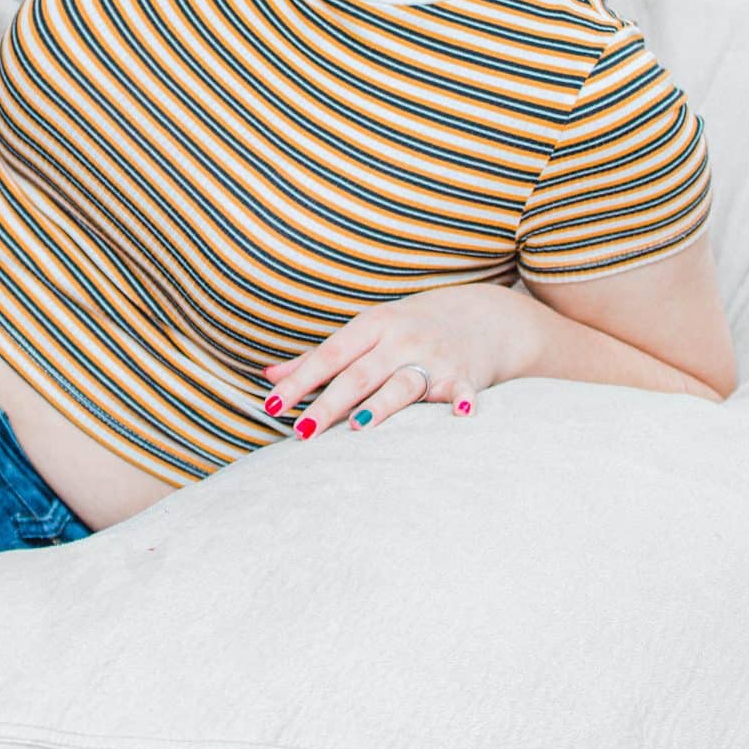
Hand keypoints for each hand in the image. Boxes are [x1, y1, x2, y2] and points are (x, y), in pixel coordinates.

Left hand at [259, 285, 532, 438]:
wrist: (480, 317)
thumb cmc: (408, 329)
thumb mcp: (364, 333)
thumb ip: (317, 358)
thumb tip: (268, 378)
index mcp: (371, 326)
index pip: (329, 356)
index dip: (300, 380)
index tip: (273, 404)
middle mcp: (400, 340)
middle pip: (359, 375)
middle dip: (329, 403)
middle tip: (302, 431)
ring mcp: (433, 357)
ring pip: (402, 384)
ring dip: (381, 406)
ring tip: (357, 428)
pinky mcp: (465, 376)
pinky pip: (462, 390)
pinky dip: (462, 401)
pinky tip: (460, 414)